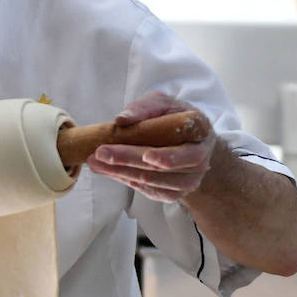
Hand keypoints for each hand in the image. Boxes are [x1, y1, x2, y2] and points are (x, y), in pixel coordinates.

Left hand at [86, 91, 215, 201]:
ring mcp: (191, 179)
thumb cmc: (173, 119)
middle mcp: (200, 157)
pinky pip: (150, 191)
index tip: (147, 156)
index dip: (169, 153)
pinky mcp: (177, 193)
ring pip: (153, 180)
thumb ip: (144, 107)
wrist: (190, 144)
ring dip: (121, 172)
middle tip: (101, 153)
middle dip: (129, 159)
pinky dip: (126, 180)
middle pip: (164, 165)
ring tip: (96, 162)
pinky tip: (109, 171)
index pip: (186, 141)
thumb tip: (121, 119)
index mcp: (201, 128)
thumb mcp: (162, 103)